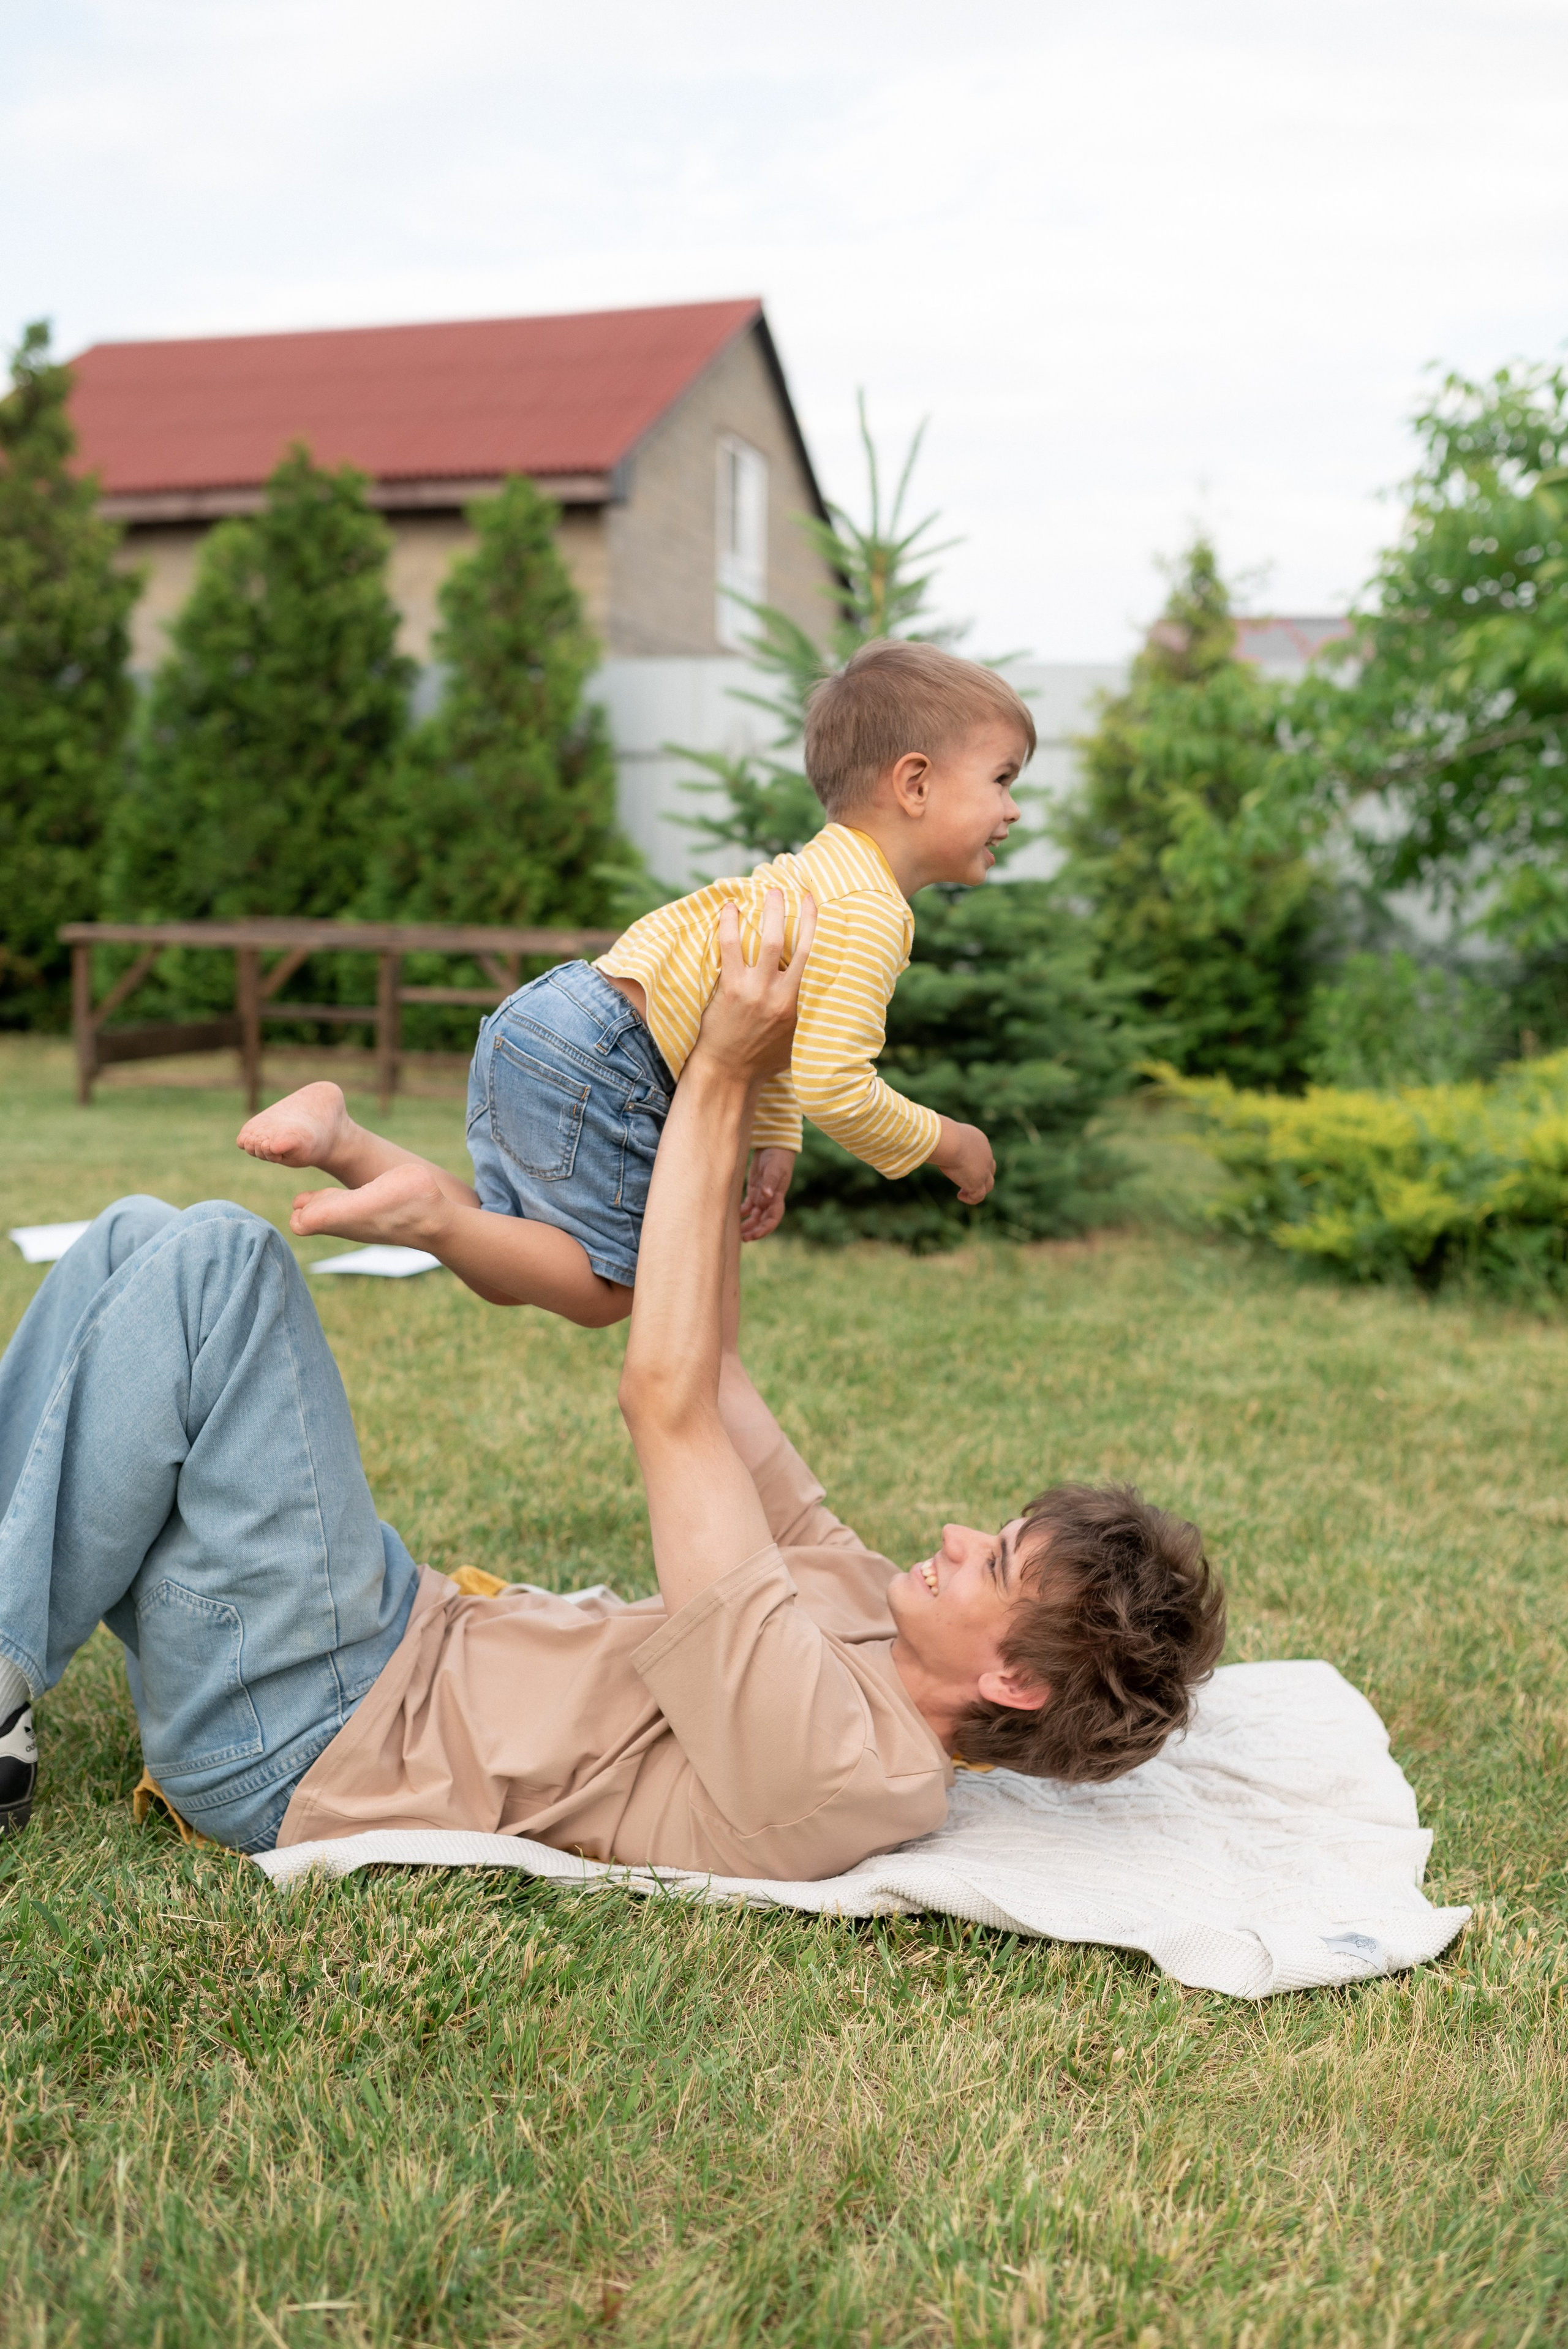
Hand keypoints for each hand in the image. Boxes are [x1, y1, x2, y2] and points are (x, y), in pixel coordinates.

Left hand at [692, 890, 815, 1082]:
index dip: (821, 931)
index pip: (818, 961)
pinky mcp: (731, 989)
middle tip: (796, 890)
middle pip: (799, 944)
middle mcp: (782, 995)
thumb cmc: (763, 1060)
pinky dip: (730, 925)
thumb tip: (827, 998)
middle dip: (800, 914)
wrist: (729, 1074)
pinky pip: (731, 948)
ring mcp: (756, 991)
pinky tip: (730, 909)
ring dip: (770, 911)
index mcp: (802, 1006)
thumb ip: (809, 1015)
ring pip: (767, 941)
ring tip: (769, 891)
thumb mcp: (798, 1041)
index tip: (821, 908)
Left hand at [740, 1148, 795, 1240]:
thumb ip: (770, 1182)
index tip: (754, 1235)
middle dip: (754, 1231)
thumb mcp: (774, 1169)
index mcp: (777, 1198)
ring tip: (735, 1232)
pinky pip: (747, 1207)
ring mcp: (761, 1197)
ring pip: (754, 1217)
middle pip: (762, 1222)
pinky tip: (732, 1217)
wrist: (774, 1146)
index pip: (772, 1219)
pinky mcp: (754, 1191)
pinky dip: (741, 1213)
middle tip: (743, 1238)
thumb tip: (766, 1196)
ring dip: (747, 1225)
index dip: (764, 1229)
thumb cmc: (777, 1157)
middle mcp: (770, 1201)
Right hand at [930, 1116, 995, 1205]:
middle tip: (965, 1179)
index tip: (959, 1166)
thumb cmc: (941, 1134)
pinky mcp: (978, 1182)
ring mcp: (984, 1170)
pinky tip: (960, 1196)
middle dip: (980, 1175)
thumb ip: (941, 1140)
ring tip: (963, 1192)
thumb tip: (930, 1143)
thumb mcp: (943, 1134)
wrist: (950, 1141)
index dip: (973, 1161)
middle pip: (990, 1168)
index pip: (981, 1153)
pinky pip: (978, 1196)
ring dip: (977, 1189)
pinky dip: (970, 1198)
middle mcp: (986, 1155)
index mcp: (979, 1140)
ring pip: (988, 1184)